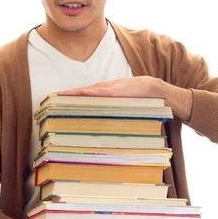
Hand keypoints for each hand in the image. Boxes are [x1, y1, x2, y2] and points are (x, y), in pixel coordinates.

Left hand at [56, 77, 192, 120]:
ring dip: (77, 92)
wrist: (167, 95)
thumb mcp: (130, 109)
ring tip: (62, 95)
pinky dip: (97, 92)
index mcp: (110, 95)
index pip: (87, 95)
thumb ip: (117, 114)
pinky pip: (108, 91)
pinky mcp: (125, 89)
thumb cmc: (149, 103)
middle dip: (68, 95)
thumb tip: (105, 130)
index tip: (56, 102)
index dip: (71, 97)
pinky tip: (86, 93)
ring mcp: (117, 88)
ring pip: (92, 90)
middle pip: (85, 92)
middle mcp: (111, 89)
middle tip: (50, 99)